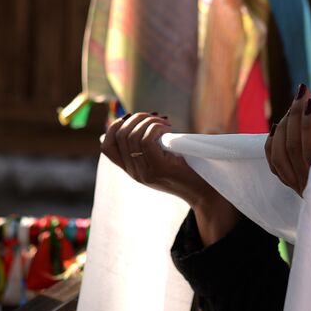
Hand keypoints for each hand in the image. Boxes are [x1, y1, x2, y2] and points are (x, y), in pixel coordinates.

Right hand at [101, 112, 238, 244]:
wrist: (204, 193)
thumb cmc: (186, 171)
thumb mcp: (161, 159)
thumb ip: (148, 146)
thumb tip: (140, 119)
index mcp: (131, 170)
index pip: (106, 147)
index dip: (114, 127)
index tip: (131, 117)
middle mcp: (134, 172)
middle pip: (120, 136)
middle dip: (136, 118)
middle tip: (155, 117)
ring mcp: (145, 172)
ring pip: (132, 136)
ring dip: (148, 121)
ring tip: (164, 122)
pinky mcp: (159, 169)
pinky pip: (147, 141)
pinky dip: (156, 128)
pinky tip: (168, 129)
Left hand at [266, 83, 310, 195]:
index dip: (308, 125)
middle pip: (293, 147)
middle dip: (295, 115)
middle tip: (303, 92)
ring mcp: (300, 187)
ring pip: (281, 154)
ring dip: (286, 124)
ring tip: (296, 104)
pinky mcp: (294, 185)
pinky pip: (276, 164)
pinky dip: (274, 142)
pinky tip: (279, 125)